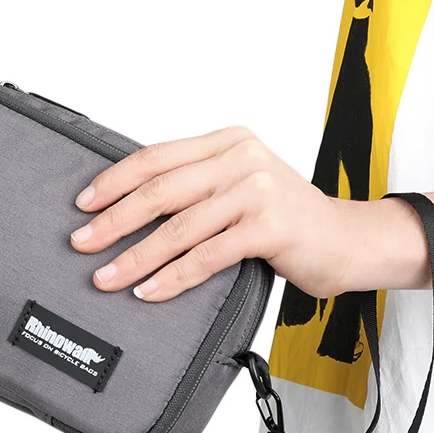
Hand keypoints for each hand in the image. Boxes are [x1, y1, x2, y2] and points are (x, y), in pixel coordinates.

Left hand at [69, 127, 429, 301]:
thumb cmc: (288, 218)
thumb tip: (129, 208)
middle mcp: (240, 158)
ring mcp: (256, 191)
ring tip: (106, 276)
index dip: (115, 180)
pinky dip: (172, 277)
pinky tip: (149, 291)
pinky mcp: (269, 227)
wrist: (352, 240)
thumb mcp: (240, 185)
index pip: (157, 157)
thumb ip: (196, 186)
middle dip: (113, 219)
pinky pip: (206, 256)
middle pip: (160, 190)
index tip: (84, 203)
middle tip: (82, 242)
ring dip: (135, 256)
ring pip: (178, 227)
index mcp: (227, 141)